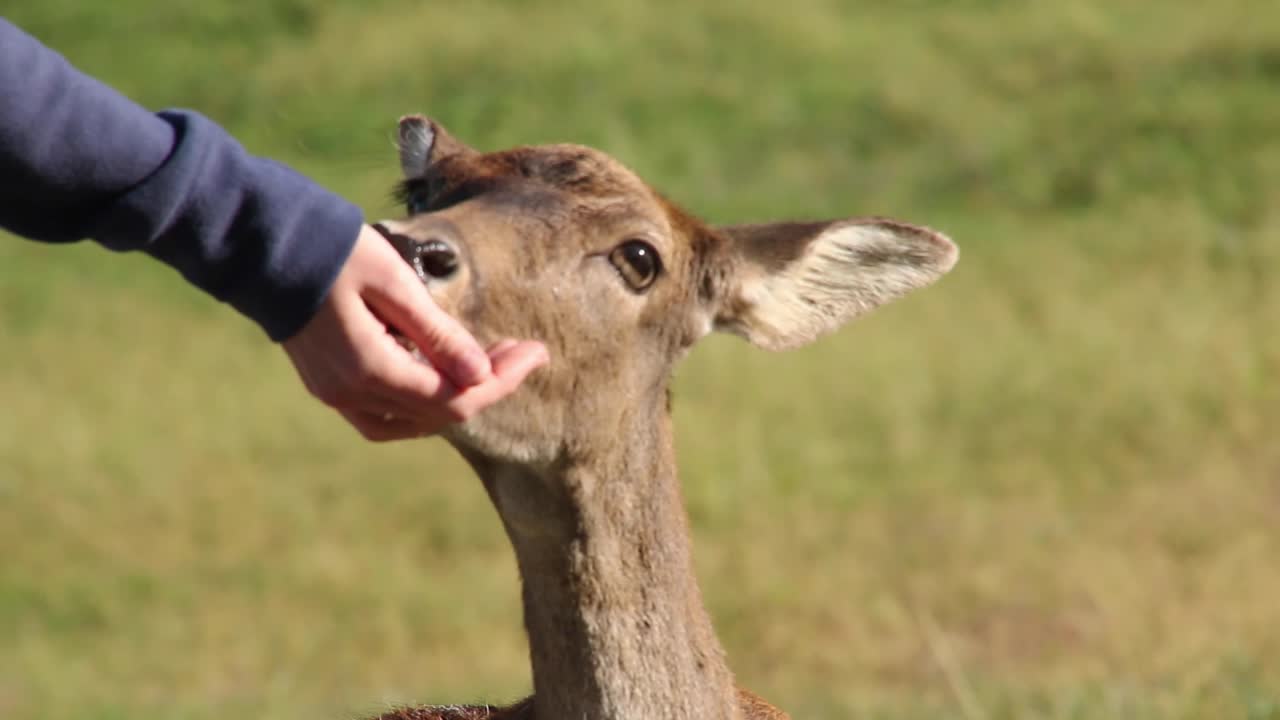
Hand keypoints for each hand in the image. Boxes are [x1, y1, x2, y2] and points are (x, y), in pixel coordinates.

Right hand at [283, 224, 547, 440]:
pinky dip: (420, 401)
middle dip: (487, 384)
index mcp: (369, 368)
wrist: (260, 245)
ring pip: (412, 422)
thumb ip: (437, 333)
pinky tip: (442, 373)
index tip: (535, 352)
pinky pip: (383, 415)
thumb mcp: (393, 283)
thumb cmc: (332, 251)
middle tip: (521, 350)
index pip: (455, 397)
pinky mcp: (328, 386)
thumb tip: (481, 377)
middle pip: (438, 413)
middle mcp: (350, 393)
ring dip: (455, 397)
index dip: (502, 379)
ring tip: (489, 361)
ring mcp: (334, 394)